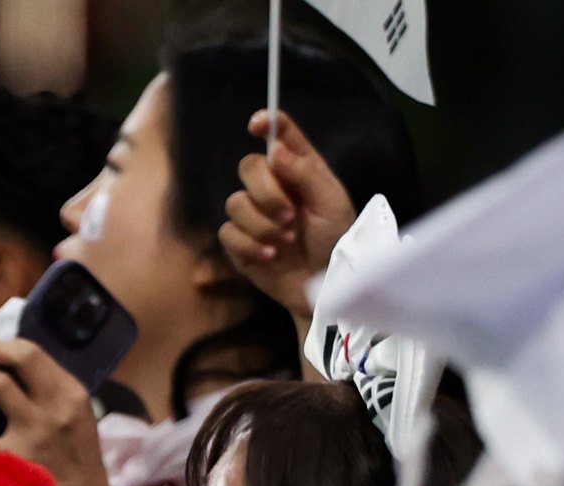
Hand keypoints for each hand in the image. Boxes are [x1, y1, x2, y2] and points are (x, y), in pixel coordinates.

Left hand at [0, 343, 119, 485]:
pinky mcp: (11, 461)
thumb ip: (53, 393)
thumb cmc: (76, 461)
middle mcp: (55, 407)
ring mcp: (33, 432)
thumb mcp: (77, 418)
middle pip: (18, 358)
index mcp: (72, 394)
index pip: (34, 354)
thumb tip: (14, 368)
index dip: (5, 346)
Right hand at [222, 110, 359, 322]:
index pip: (279, 135)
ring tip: (285, 241)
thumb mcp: (332, 202)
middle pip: (248, 167)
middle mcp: (272, 187)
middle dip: (267, 193)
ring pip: (235, 202)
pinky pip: (228, 233)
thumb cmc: (335, 240)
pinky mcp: (239, 243)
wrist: (323, 285)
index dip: (267, 123)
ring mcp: (253, 215)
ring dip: (262, 224)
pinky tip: (270, 256)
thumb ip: (306, 172)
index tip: (257, 125)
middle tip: (290, 216)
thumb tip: (277, 150)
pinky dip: (250, 245)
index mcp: (298, 169)